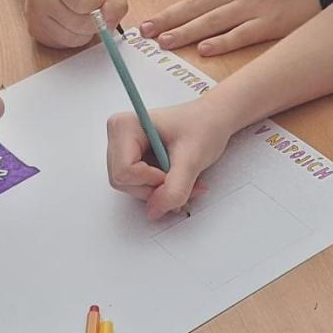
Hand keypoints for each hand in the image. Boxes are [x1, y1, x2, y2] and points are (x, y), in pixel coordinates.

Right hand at [25, 0, 128, 49]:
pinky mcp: (36, 32)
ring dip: (87, 32)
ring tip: (82, 13)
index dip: (99, 3)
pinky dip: (75, 37)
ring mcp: (35, 16)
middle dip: (95, 20)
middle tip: (93, 7)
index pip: (85, 2)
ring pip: (74, 39)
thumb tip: (109, 21)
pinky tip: (72, 21)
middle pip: (80, 24)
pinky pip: (65, 45)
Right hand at [104, 98, 233, 219]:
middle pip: (123, 182)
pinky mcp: (132, 158)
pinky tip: (175, 177)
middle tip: (182, 177)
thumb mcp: (192, 158)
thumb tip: (154, 211)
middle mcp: (118, 135)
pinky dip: (159, 188)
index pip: (124, 172)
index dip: (152, 180)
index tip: (175, 170)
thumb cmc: (204, 126)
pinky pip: (137, 185)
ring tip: (183, 177)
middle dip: (155, 188)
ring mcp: (123, 148)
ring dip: (159, 190)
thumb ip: (174, 188)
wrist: (214, 120)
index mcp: (124, 126)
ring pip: (130, 187)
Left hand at [140, 0, 319, 56]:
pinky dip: (222, 42)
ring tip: (164, 42)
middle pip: (195, 4)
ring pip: (211, 20)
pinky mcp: (270, 23)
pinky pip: (241, 34)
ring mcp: (254, 6)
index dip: (184, 2)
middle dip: (168, 18)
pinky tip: (204, 49)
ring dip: (185, 32)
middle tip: (145, 31)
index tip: (169, 17)